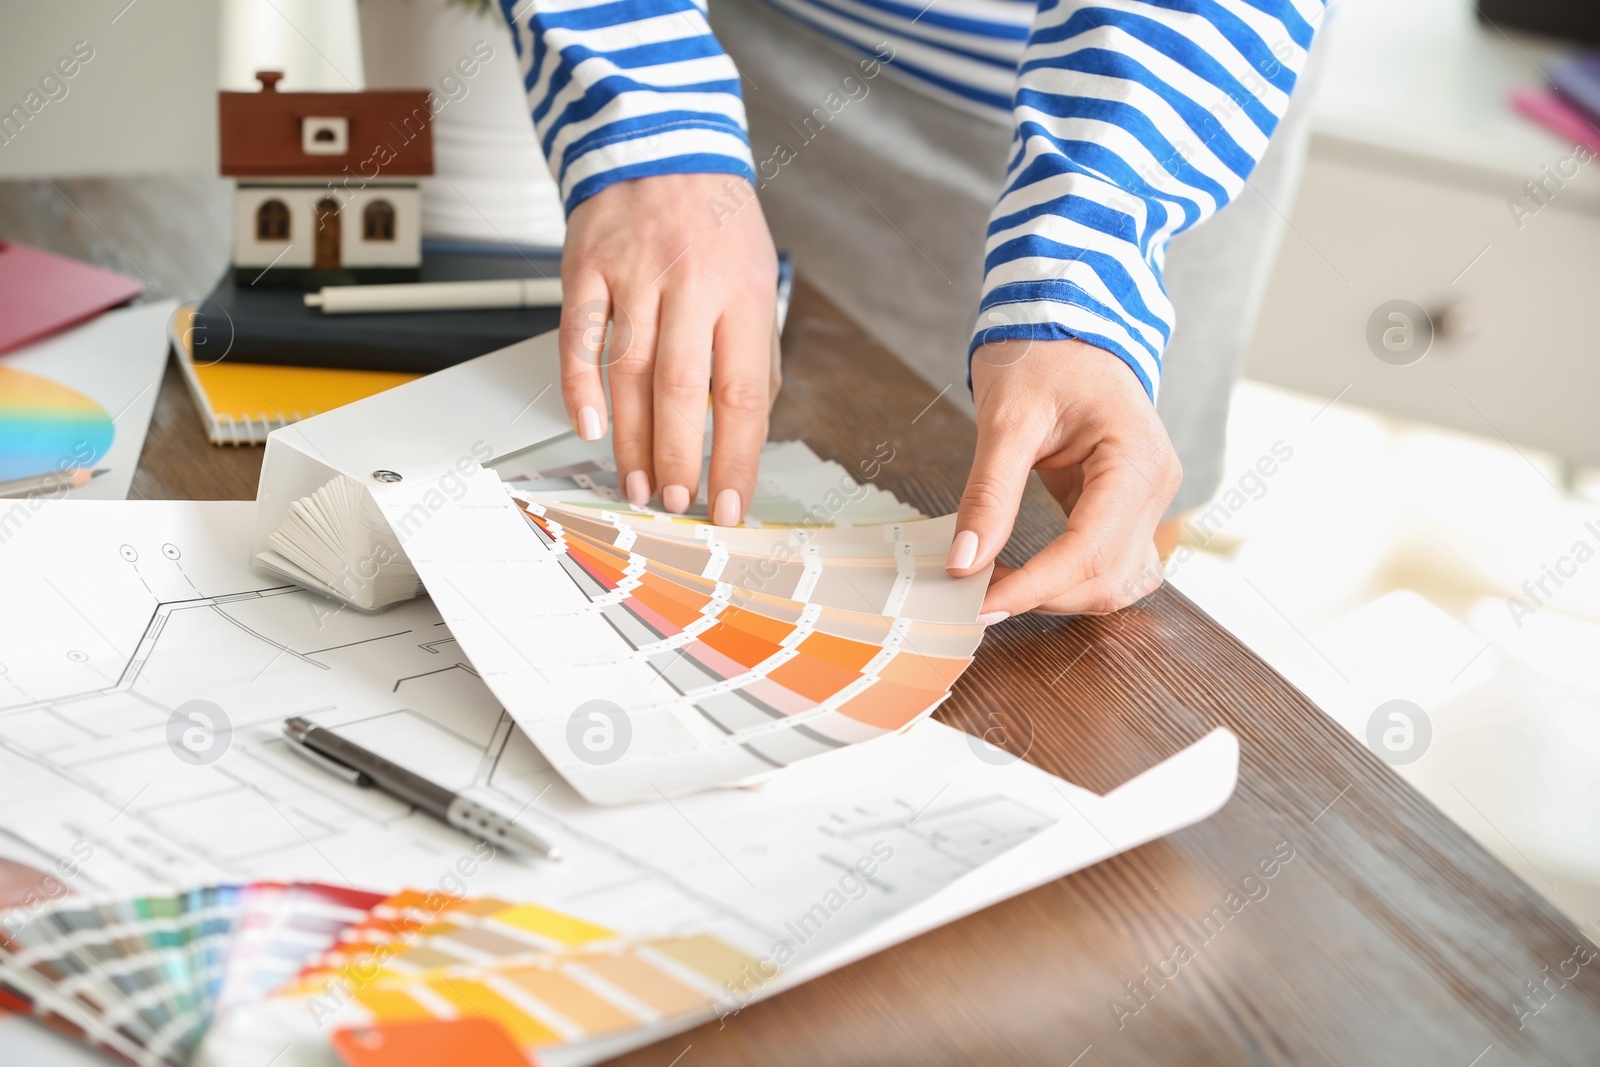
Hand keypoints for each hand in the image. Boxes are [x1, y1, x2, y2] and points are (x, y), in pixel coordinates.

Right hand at [559, 173, 780, 523]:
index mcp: (742, 293)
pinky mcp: (586, 267)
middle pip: (681, 389)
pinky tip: (589, 427)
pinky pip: (577, 337)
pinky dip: (579, 387)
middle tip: (676, 502)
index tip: (731, 505)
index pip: (743, 393)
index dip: (737, 457)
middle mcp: (689, 283)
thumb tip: (747, 432)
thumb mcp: (756, 280)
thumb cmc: (714, 223)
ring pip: (628, 372)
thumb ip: (753, 354)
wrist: (659, 143)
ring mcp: (633, 274)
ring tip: (639, 485)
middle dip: (679, 457)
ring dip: (632, 440)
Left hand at [945, 338, 1181, 618]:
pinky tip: (1023, 575)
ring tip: (995, 585)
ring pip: (1112, 583)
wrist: (1067, 323)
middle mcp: (1155, 487)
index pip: (1091, 550)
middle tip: (974, 595)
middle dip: (1041, 596)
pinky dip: (1066, 581)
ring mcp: (1147, 500)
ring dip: (1056, 596)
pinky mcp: (1128, 508)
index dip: (1035, 588)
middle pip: (1106, 577)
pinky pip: (1107, 564)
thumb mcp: (1006, 419)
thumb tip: (964, 561)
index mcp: (1136, 460)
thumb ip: (988, 494)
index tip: (981, 606)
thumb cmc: (1042, 355)